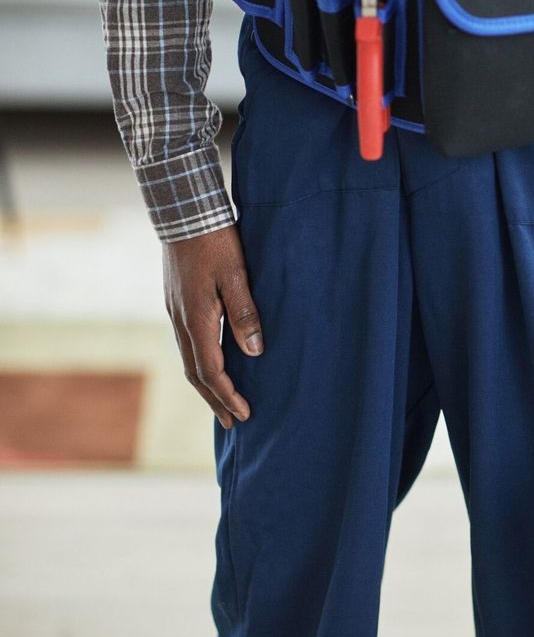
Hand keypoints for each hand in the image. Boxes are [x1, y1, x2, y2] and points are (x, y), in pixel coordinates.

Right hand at [163, 226, 261, 428]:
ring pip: (189, 360)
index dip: (228, 395)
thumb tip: (255, 352)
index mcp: (197, 319)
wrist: (183, 213)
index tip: (245, 414)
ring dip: (206, 385)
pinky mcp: (177, 303)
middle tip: (233, 423)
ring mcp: (176, 312)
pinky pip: (188, 344)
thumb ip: (246, 313)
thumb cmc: (216, 241)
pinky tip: (211, 364)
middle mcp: (181, 321)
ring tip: (222, 402)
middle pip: (196, 373)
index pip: (211, 371)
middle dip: (215, 400)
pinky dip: (200, 364)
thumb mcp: (237, 275)